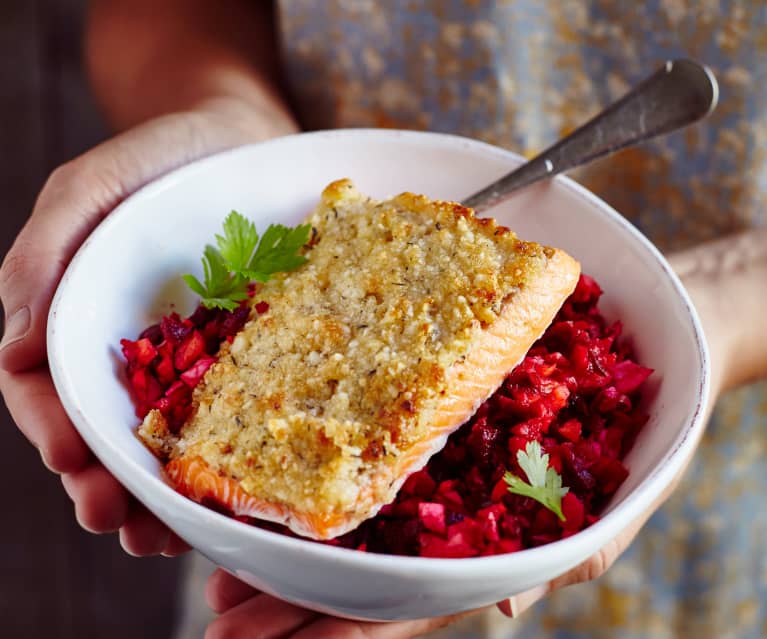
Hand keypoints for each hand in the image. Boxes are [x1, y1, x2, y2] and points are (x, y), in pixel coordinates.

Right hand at [0, 101, 294, 554]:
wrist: (241, 140)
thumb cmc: (159, 158)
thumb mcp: (91, 188)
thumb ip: (44, 256)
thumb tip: (14, 351)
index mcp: (79, 320)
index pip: (49, 391)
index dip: (55, 432)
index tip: (74, 466)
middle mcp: (128, 353)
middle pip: (103, 434)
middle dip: (106, 486)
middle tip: (124, 526)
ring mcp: (185, 362)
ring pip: (161, 442)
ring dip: (158, 495)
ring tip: (169, 537)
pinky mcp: (239, 360)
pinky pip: (225, 417)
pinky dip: (218, 461)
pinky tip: (225, 496)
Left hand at [204, 230, 766, 632]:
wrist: (645, 334)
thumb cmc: (644, 424)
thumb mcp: (620, 498)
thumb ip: (569, 552)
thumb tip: (509, 603)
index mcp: (482, 541)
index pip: (402, 599)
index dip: (336, 630)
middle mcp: (442, 505)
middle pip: (354, 565)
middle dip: (286, 598)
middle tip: (219, 613)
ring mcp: (426, 456)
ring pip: (344, 512)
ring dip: (283, 543)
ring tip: (219, 565)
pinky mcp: (416, 403)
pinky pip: (358, 432)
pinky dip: (312, 454)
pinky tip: (265, 468)